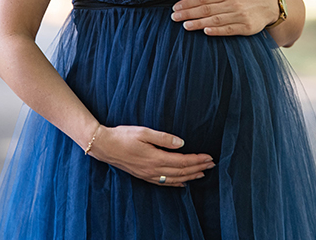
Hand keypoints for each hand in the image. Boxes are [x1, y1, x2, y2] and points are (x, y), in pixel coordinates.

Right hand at [88, 124, 214, 186]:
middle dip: (198, 168)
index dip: (197, 160)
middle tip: (211, 165)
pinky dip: (176, 183)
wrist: (104, 146)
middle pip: (181, 172)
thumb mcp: (144, 132)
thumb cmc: (123, 136)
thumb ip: (164, 138)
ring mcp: (148, 175)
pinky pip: (163, 183)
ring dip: (190, 176)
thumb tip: (181, 143)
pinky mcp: (143, 175)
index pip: (182, 161)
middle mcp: (153, 170)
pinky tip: (182, 183)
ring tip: (202, 173)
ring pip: (174, 179)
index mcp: (155, 158)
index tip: (209, 157)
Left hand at [171, 0, 275, 35]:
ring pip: (216, 20)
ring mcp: (240, 16)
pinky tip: (206, 31)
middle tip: (174, 17)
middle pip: (207, 9)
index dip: (188, 3)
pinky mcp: (246, 28)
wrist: (269, 5)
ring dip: (199, 23)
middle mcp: (233, 3)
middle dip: (189, 13)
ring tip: (185, 26)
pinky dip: (217, 31)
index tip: (175, 7)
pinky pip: (229, 30)